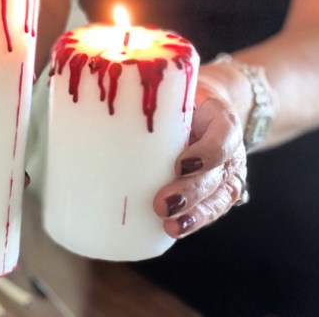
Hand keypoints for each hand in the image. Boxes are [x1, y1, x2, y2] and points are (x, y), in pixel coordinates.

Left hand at [152, 86, 247, 237]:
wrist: (208, 105)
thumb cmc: (182, 99)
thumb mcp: (172, 90)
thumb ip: (144, 95)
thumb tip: (90, 100)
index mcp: (220, 118)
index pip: (224, 134)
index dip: (206, 153)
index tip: (181, 164)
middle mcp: (229, 147)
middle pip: (216, 174)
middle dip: (190, 192)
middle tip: (162, 204)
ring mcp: (227, 172)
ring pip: (218, 197)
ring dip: (194, 215)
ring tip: (171, 226)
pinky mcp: (219, 190)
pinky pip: (212, 208)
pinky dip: (194, 221)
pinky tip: (174, 229)